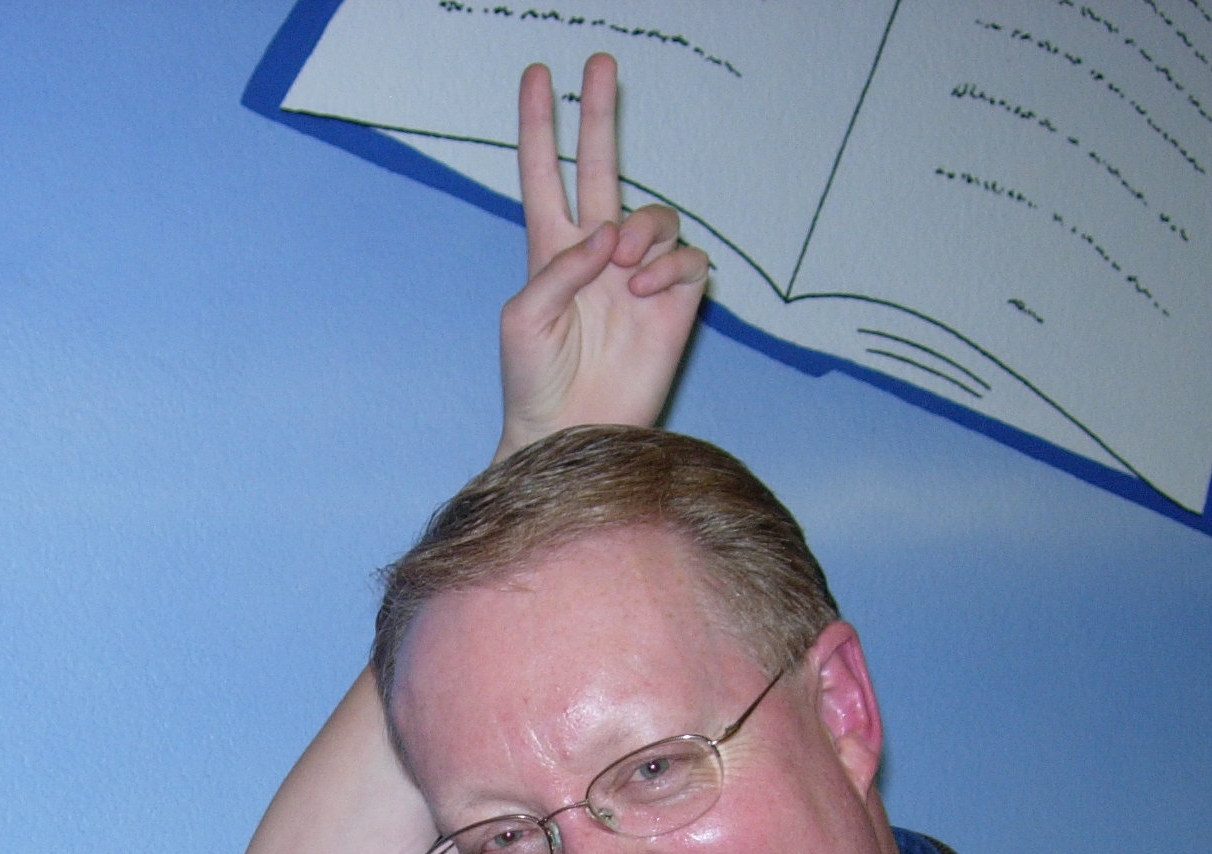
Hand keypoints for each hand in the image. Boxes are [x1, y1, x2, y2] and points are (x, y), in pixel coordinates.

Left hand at [496, 54, 709, 462]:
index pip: (544, 173)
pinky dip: (670, 266)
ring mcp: (638, 274)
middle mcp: (597, 253)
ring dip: (642, 231)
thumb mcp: (524, 319)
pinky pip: (687, 259)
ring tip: (625, 269)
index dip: (538, 126)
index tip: (537, 75)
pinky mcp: (674, 301)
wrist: (571, 432)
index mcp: (551, 251)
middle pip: (601, 164)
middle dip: (599, 113)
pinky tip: (646, 291)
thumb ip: (557, 268)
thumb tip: (605, 233)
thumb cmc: (534, 381)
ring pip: (655, 215)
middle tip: (600, 62)